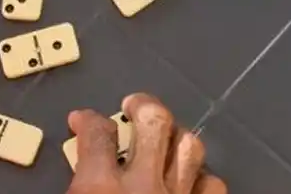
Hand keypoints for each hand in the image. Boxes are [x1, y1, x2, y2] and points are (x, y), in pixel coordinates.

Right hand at [67, 93, 225, 193]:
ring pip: (189, 146)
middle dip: (143, 105)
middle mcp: (143, 186)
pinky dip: (202, 176)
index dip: (88, 120)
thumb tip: (78, 167)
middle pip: (153, 122)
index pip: (96, 135)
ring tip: (165, 133)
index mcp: (100, 189)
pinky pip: (212, 184)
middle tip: (133, 104)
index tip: (84, 119)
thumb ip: (77, 184)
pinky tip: (191, 176)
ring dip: (176, 136)